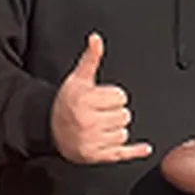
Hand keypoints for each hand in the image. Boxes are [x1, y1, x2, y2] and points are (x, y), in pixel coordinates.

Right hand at [51, 33, 150, 163]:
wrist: (49, 129)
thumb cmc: (66, 103)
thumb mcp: (77, 79)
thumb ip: (90, 58)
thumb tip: (96, 39)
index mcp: (85, 101)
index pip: (120, 97)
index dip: (112, 96)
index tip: (100, 99)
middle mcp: (88, 122)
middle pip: (125, 115)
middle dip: (114, 113)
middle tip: (99, 113)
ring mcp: (92, 141)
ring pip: (123, 132)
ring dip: (116, 129)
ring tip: (99, 126)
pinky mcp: (96, 156)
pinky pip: (122, 153)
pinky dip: (135, 151)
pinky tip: (145, 148)